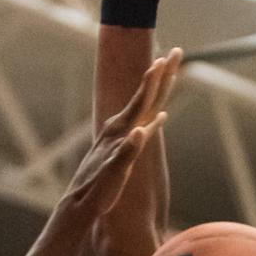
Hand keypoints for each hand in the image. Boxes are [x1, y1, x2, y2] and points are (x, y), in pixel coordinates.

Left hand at [63, 49, 179, 216]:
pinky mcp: (119, 148)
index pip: (142, 101)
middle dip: (161, 74)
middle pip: (145, 96)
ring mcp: (118, 138)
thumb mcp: (113, 174)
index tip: (163, 59)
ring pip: (142, 107)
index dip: (154, 81)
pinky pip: (140, 126)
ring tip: (166, 71)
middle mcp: (118, 130)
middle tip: (176, 52)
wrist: (79, 204)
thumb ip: (126, 152)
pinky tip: (159, 118)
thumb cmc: (96, 192)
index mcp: (120, 133)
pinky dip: (151, 118)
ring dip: (155, 89)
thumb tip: (140, 132)